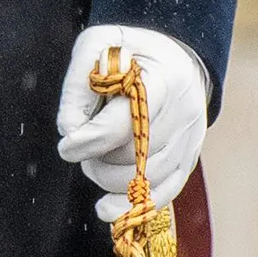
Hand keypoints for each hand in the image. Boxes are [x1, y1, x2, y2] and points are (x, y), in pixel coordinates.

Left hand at [56, 25, 207, 221]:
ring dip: (108, 178)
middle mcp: (185, 113)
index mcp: (164, 79)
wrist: (176, 57)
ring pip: (144, 180)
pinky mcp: (188, 159)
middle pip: (133, 156)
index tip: (66, 146)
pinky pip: (163, 194)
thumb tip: (70, 132)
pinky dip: (132, 206)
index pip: (125, 123)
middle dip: (97, 158)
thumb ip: (78, 86)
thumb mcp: (98, 46)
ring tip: (94, 158)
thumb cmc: (130, 50)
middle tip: (81, 143)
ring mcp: (191, 140)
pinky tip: (106, 210)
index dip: (90, 140)